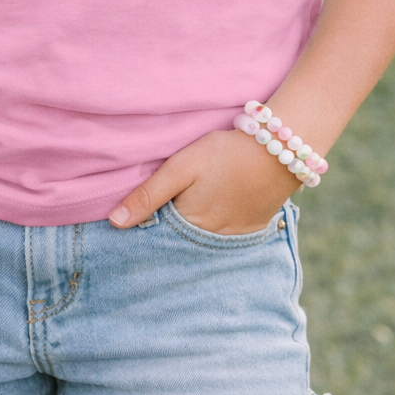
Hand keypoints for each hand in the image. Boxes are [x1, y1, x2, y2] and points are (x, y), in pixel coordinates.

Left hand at [108, 128, 299, 233]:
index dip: (143, 231)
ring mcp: (232, 238)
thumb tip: (115, 223)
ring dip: (189, 234)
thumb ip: (148, 195)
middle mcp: (209, 241)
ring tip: (183, 216)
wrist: (279, 151)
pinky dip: (213, 230)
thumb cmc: (226, 154)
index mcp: (188, 227)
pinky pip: (223, 238)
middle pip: (179, 243)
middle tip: (157, 217)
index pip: (157, 239)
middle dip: (166, 236)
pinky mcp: (250, 230)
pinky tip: (210, 213)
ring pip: (200, 241)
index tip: (129, 228)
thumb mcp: (181, 167)